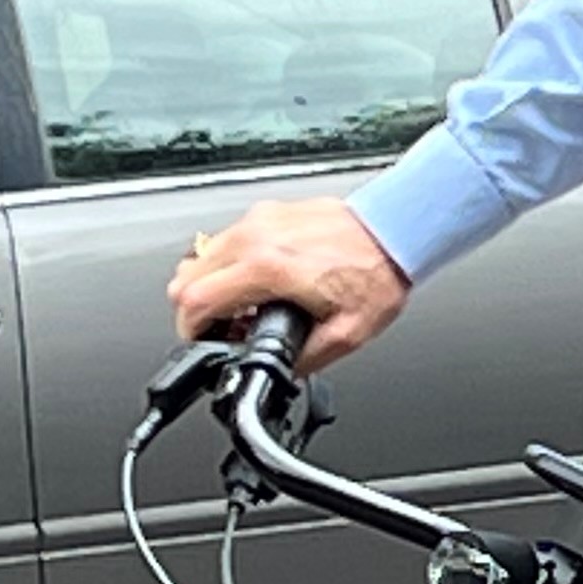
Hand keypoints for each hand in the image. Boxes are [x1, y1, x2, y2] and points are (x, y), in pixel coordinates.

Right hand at [168, 198, 413, 369]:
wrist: (397, 229)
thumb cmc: (377, 273)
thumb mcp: (345, 334)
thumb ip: (302, 358)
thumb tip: (279, 370)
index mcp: (268, 268)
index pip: (195, 301)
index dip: (191, 331)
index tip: (206, 341)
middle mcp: (256, 238)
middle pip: (185, 278)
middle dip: (197, 311)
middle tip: (225, 329)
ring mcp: (258, 220)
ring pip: (200, 257)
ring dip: (210, 286)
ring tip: (242, 307)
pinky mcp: (266, 213)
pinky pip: (226, 241)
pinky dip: (228, 265)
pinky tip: (257, 282)